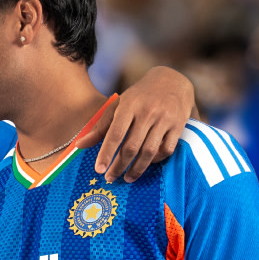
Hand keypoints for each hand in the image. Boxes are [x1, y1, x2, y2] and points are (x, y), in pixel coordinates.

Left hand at [74, 65, 193, 182]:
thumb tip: (79, 145)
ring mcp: (165, 119)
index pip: (115, 134)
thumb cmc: (139, 96)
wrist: (172, 80)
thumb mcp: (118, 105)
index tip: (99, 170)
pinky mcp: (179, 125)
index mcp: (129, 106)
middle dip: (119, 166)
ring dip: (137, 169)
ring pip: (149, 151)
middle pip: (132, 146)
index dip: (106, 153)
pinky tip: (146, 165)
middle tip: (110, 178)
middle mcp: (147, 112)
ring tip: (127, 178)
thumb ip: (100, 126)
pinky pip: (166, 149)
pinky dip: (155, 160)